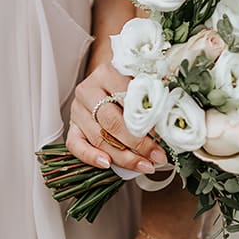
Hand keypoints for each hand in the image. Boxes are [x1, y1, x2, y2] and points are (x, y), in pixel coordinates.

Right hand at [65, 60, 166, 175]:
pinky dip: (90, 156)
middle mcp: (88, 90)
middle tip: (156, 157)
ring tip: (144, 165)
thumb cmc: (129, 83)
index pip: (126, 102)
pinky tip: (107, 164)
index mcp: (106, 73)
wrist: (108, 80)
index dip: (146, 122)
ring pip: (98, 138)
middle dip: (137, 145)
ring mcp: (77, 109)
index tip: (163, 138)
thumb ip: (152, 100)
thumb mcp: (142, 83)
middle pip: (112, 123)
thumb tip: (167, 127)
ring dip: (123, 157)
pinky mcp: (72, 126)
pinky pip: (75, 145)